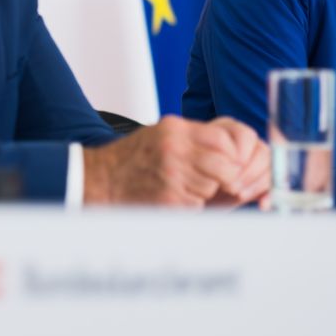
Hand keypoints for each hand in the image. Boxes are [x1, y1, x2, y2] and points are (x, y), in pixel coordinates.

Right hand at [83, 116, 267, 207]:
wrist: (102, 179)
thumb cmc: (134, 158)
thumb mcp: (162, 134)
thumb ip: (194, 139)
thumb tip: (232, 151)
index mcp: (176, 129)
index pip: (224, 138)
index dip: (234, 155)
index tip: (230, 164)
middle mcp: (175, 149)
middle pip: (225, 165)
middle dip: (226, 178)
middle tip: (217, 182)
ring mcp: (171, 174)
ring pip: (212, 186)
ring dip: (207, 193)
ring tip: (186, 188)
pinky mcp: (167, 199)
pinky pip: (196, 205)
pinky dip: (191, 206)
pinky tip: (174, 198)